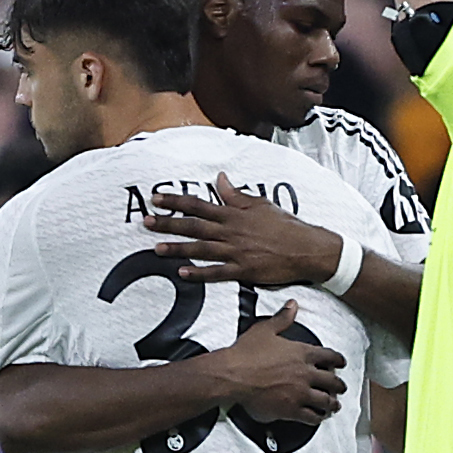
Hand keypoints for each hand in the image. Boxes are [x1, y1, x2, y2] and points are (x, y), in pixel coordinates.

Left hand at [149, 173, 344, 286]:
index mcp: (234, 214)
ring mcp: (236, 252)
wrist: (306, 248)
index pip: (198, 204)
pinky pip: (217, 272)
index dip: (175, 201)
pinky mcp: (244, 270)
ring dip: (177, 248)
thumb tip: (219, 179)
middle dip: (168, 224)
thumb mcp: (260, 204)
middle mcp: (231, 231)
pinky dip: (200, 273)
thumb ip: (236, 194)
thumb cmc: (285, 225)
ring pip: (201, 249)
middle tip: (146, 222)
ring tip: (156, 249)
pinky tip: (183, 273)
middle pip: (194, 226)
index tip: (156, 199)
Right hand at [202, 302, 345, 424]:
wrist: (233, 375)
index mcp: (302, 353)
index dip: (338, 360)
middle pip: (332, 381)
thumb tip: (292, 305)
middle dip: (339, 385)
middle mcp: (305, 373)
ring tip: (334, 406)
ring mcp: (300, 393)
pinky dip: (317, 418)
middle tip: (341, 388)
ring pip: (325, 401)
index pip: (329, 356)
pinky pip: (311, 416)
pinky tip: (318, 417)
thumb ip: (282, 318)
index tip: (341, 363)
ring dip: (332, 404)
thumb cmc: (246, 354)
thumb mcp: (265, 329)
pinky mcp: (291, 409)